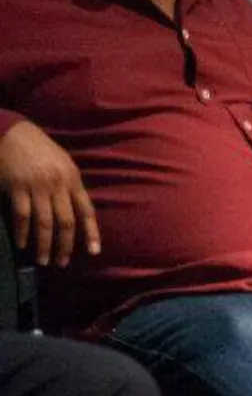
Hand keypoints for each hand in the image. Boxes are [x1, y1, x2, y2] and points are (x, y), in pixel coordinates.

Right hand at [0, 121, 99, 266]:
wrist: (13, 133)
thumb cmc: (39, 148)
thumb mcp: (63, 163)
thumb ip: (69, 186)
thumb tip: (75, 211)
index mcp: (73, 179)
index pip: (86, 210)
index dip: (91, 232)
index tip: (94, 251)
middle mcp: (58, 185)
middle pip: (66, 222)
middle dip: (65, 245)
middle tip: (62, 262)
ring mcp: (37, 187)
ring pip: (44, 223)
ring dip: (44, 244)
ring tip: (43, 260)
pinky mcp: (17, 188)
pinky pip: (22, 215)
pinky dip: (23, 232)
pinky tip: (23, 243)